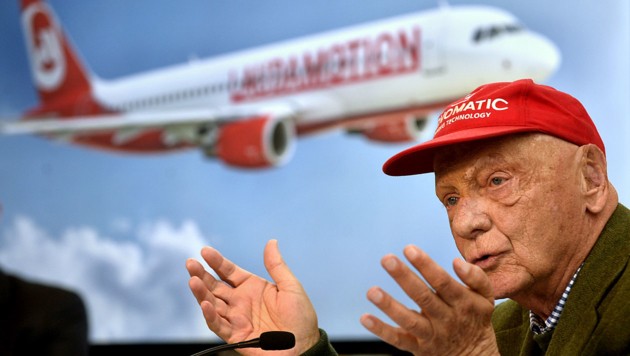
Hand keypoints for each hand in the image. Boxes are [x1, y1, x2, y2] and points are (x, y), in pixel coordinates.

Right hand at [186, 239, 319, 354]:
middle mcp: (241, 302)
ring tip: (192, 281)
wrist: (304, 348)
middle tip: (190, 264)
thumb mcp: (290, 287)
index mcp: (252, 288)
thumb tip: (271, 242)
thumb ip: (276, 266)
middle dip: (202, 275)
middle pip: (215, 286)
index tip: (205, 251)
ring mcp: (237, 319)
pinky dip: (210, 316)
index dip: (217, 262)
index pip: (229, 272)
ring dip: (201, 293)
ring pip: (213, 304)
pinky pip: (218, 325)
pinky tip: (206, 304)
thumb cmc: (300, 319)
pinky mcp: (235, 336)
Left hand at [360, 245, 498, 354]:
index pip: (442, 282)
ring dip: (389, 306)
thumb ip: (476, 277)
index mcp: (461, 302)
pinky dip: (381, 330)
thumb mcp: (485, 297)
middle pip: (423, 297)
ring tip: (371, 291)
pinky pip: (399, 340)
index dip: (426, 265)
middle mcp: (446, 318)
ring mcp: (431, 334)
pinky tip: (365, 317)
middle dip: (404, 277)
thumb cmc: (475, 317)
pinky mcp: (418, 347)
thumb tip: (457, 262)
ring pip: (409, 320)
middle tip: (387, 259)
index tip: (409, 249)